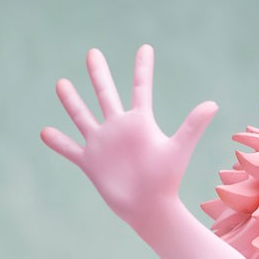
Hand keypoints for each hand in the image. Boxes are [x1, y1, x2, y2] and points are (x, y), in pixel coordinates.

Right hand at [41, 45, 217, 226]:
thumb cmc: (166, 180)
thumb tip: (213, 104)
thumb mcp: (179, 148)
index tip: (145, 49)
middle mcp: (119, 130)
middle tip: (93, 53)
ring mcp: (103, 145)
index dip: (143, 68)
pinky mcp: (91, 163)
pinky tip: (45, 132)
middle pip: (106, 95)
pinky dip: (58, 141)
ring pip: (83, 117)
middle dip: (99, 75)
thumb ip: (192, 125)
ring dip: (72, 101)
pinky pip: (70, 149)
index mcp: (140, 123)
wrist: (150, 209)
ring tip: (61, 84)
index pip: (141, 88)